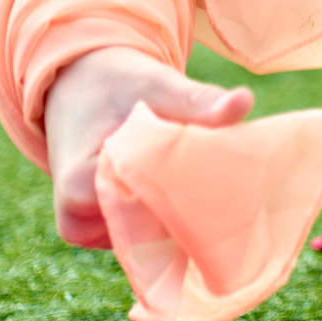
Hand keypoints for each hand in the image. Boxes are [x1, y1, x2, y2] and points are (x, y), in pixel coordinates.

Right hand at [41, 45, 250, 247]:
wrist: (82, 86)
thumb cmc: (119, 86)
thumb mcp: (158, 85)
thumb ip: (198, 100)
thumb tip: (245, 102)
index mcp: (80, 183)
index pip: (148, 207)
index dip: (192, 196)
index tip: (229, 181)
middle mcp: (76, 214)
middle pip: (149, 228)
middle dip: (189, 210)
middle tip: (228, 186)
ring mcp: (85, 227)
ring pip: (147, 235)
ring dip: (176, 215)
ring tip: (201, 183)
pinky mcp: (95, 229)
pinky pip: (141, 235)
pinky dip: (162, 218)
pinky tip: (180, 194)